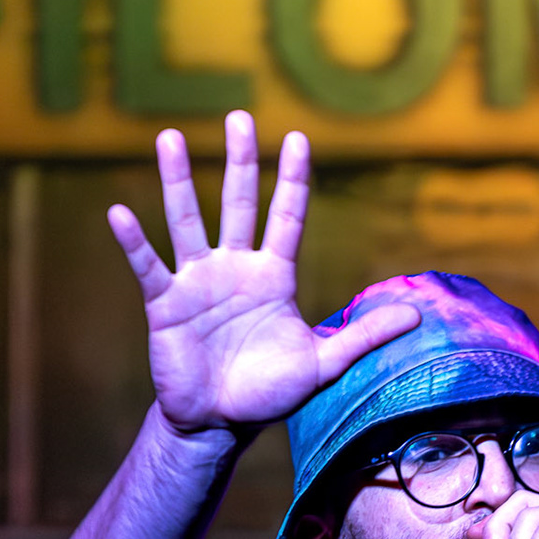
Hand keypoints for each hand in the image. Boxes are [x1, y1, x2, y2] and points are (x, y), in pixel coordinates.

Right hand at [107, 113, 417, 435]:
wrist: (220, 423)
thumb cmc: (269, 392)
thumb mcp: (323, 363)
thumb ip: (363, 335)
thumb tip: (418, 315)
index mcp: (274, 276)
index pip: (286, 216)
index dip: (292, 179)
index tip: (297, 138)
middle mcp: (235, 268)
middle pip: (237, 203)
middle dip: (239, 161)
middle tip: (238, 116)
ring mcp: (197, 282)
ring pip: (187, 220)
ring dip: (177, 181)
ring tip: (168, 137)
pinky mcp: (165, 303)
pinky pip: (148, 265)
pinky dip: (135, 241)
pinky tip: (120, 213)